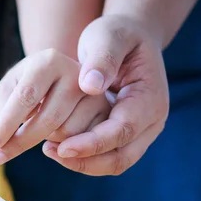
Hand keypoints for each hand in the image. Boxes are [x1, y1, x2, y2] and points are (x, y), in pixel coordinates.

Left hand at [0, 49, 109, 165]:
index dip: (6, 124)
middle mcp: (76, 73)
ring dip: (44, 140)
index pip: (25, 97)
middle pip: (47, 120)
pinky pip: (81, 143)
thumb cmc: (29, 84)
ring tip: (38, 127)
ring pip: (65, 134)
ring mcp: (95, 93)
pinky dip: (62, 146)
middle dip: (20, 143)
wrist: (62, 78)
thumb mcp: (10, 87)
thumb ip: (1, 108)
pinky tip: (54, 134)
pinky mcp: (105, 113)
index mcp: (48, 61)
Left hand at [46, 15, 169, 175]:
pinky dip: (83, 158)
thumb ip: (102, 58)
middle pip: (120, 158)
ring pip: (112, 164)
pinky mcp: (126, 138)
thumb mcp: (108, 36)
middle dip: (84, 161)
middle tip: (50, 151)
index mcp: (150, 98)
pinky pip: (105, 158)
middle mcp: (151, 122)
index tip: (62, 147)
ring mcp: (141, 133)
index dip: (92, 143)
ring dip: (81, 163)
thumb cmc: (116, 36)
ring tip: (49, 149)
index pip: (122, 131)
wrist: (128, 40)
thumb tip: (91, 86)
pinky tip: (56, 146)